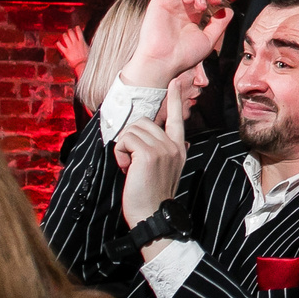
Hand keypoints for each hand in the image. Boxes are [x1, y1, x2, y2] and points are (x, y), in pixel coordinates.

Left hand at [52, 24, 87, 76]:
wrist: (83, 65)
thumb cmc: (87, 59)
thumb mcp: (89, 50)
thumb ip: (88, 45)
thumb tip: (91, 43)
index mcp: (82, 42)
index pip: (79, 32)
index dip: (77, 28)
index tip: (76, 27)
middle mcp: (75, 43)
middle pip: (71, 33)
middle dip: (69, 31)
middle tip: (69, 30)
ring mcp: (70, 47)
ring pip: (65, 37)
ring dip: (64, 35)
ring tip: (64, 35)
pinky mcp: (66, 52)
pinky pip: (60, 46)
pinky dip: (58, 44)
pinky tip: (58, 42)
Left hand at [114, 88, 188, 235]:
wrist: (152, 216)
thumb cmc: (152, 195)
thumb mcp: (168, 170)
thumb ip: (169, 152)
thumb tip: (175, 140)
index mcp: (178, 148)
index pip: (177, 118)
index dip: (175, 98)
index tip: (175, 82)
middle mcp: (173, 145)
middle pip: (143, 122)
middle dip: (130, 139)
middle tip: (131, 162)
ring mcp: (163, 148)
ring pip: (132, 129)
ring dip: (124, 147)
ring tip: (129, 167)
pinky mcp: (149, 153)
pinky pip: (126, 139)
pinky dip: (120, 153)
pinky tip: (126, 168)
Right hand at [125, 0, 230, 87]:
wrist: (164, 62)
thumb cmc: (184, 55)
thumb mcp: (208, 39)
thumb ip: (219, 23)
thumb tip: (229, 8)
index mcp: (193, 13)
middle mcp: (182, 5)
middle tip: (216, 1)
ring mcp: (171, 2)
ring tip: (201, 6)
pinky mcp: (160, 0)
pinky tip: (189, 1)